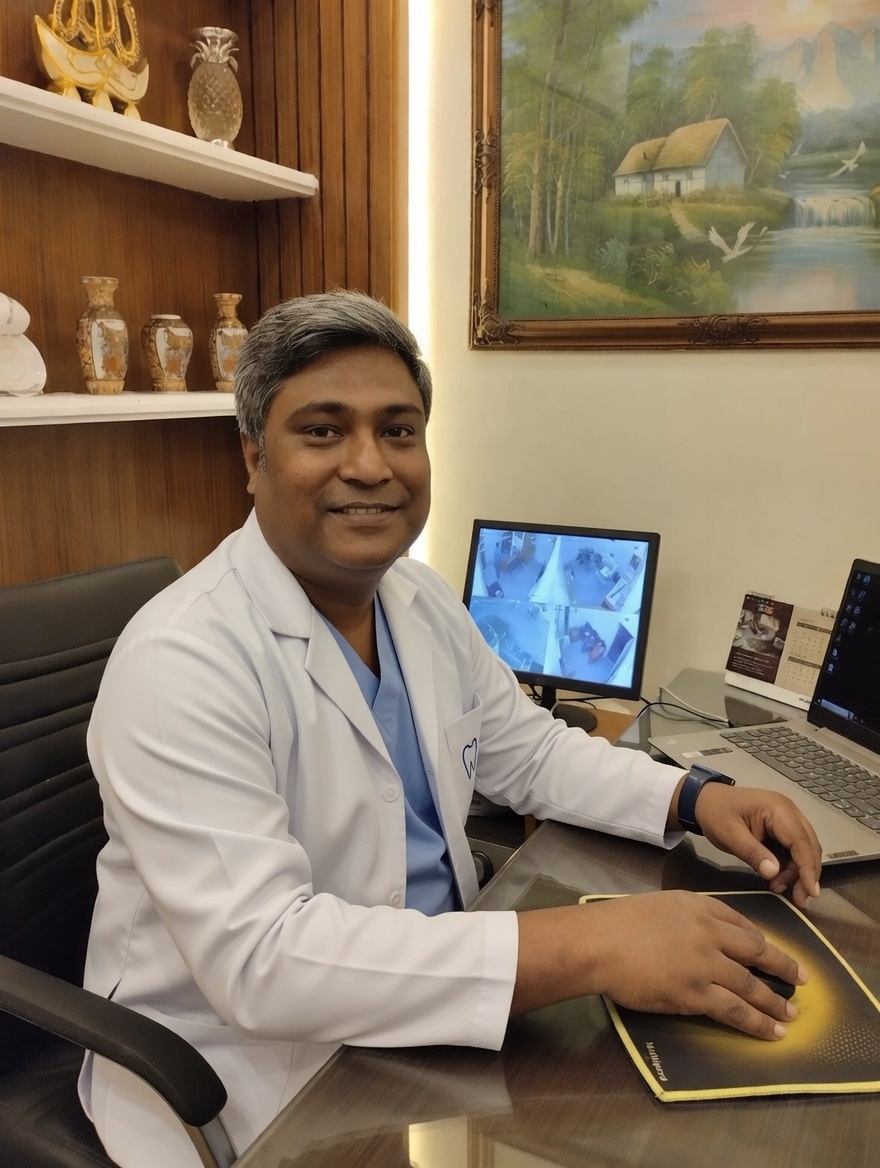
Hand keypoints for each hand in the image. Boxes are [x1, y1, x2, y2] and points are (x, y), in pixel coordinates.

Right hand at [514, 891, 806, 1038]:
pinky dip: (758, 1023)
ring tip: (791, 1014)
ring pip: (751, 985)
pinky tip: (772, 1031)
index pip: (740, 921)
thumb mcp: (658, 906)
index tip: (770, 949)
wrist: (600, 941)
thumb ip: (682, 919)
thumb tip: (692, 937)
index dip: (760, 939)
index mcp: (698, 907)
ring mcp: (706, 964)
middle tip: (801, 978)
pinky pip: (736, 1010)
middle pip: (756, 950)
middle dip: (782, 965)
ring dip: (774, 1001)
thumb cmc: (618, 923)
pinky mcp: (697, 994)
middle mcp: (710, 932)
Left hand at [684, 782, 821, 908]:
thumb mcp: (730, 835)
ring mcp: (786, 819)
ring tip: (777, 887)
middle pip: (808, 846)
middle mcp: (789, 812)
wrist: (703, 800)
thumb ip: (753, 853)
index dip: (808, 868)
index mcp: (778, 809)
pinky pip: (792, 850)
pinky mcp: (781, 829)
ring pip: (803, 850)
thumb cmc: (715, 813)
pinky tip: (777, 879)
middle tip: (800, 899)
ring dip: (796, 872)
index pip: (800, 841)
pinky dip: (788, 866)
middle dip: (806, 874)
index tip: (811, 892)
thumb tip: (774, 873)